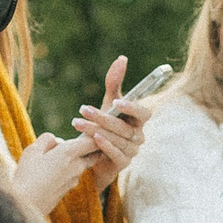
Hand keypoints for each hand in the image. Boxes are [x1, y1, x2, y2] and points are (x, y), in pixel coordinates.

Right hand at [10, 130, 104, 215]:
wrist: (26, 206)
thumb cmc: (27, 175)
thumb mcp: (33, 150)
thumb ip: (47, 140)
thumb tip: (58, 141)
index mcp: (68, 153)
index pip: (92, 140)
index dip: (95, 133)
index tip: (93, 128)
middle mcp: (76, 166)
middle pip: (93, 153)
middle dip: (93, 146)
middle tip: (87, 137)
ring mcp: (74, 180)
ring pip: (81, 164)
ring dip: (77, 158)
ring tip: (64, 153)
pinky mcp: (69, 190)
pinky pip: (73, 174)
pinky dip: (69, 169)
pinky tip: (54, 170)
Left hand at [67, 55, 155, 189]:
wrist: (96, 156)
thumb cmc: (105, 125)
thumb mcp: (109, 103)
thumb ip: (115, 82)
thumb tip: (122, 58)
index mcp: (139, 120)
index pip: (144, 113)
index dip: (133, 107)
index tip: (117, 101)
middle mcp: (139, 136)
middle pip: (124, 127)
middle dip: (103, 118)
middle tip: (83, 109)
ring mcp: (132, 151)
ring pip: (117, 140)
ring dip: (97, 131)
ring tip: (77, 123)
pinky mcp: (123, 164)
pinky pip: (117, 154)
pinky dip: (105, 146)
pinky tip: (93, 139)